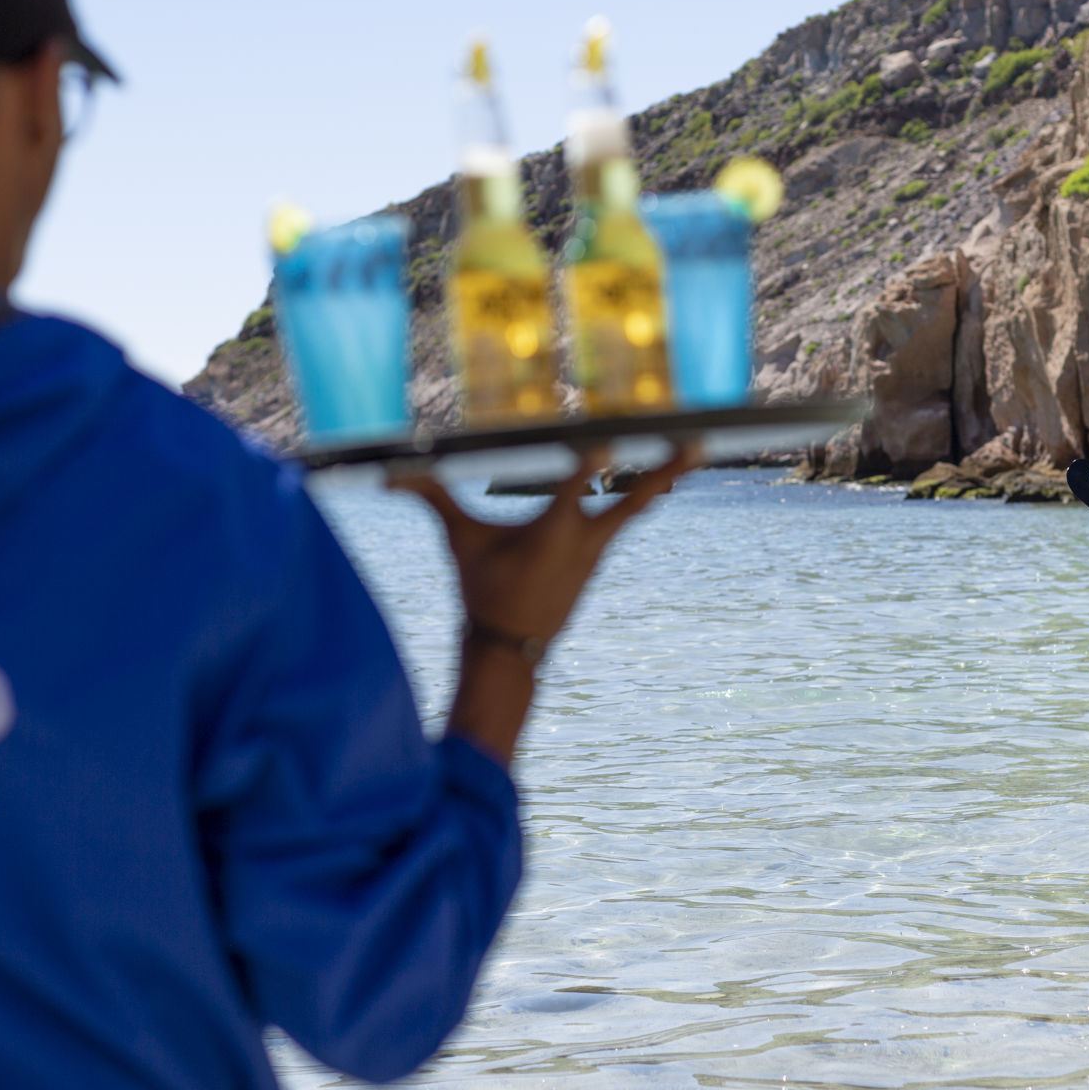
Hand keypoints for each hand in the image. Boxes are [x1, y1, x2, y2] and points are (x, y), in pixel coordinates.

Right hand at [393, 445, 699, 645]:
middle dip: (666, 472)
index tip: (606, 444)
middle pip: (634, 501)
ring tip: (696, 446)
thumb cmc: (481, 589)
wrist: (509, 646)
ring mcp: (597, 551)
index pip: (569, 494)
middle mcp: (584, 542)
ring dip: (664, 477)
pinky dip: (641, 494)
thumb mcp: (459, 544)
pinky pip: (623, 518)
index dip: (586, 469)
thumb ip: (432, 499)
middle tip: (699, 442)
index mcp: (549, 536)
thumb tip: (389, 473)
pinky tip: (664, 473)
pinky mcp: (599, 556)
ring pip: (636, 507)